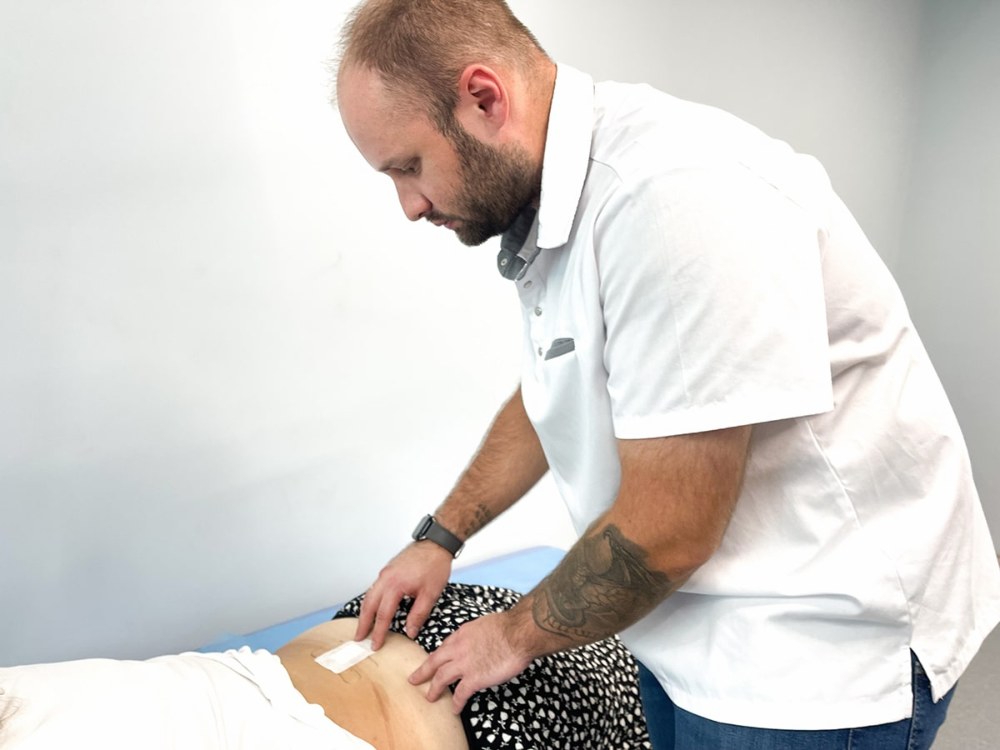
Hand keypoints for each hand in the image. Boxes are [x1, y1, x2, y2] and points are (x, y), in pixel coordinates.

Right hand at [354, 542, 452, 649]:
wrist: (436, 543)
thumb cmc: (435, 565)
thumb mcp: (430, 594)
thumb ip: (418, 615)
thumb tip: (410, 632)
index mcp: (395, 585)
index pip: (383, 615)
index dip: (378, 632)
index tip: (375, 644)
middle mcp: (386, 578)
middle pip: (368, 605)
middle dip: (363, 623)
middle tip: (359, 638)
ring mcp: (385, 573)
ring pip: (369, 595)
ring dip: (365, 612)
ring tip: (363, 626)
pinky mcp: (388, 569)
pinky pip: (374, 587)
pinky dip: (371, 600)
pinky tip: (373, 607)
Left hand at [408, 611, 533, 713]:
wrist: (517, 633)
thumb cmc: (507, 626)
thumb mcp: (484, 623)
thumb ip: (478, 633)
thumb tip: (482, 639)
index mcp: (461, 634)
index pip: (444, 647)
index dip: (437, 657)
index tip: (433, 662)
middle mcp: (458, 649)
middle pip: (434, 662)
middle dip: (422, 672)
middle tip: (413, 679)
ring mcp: (464, 664)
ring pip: (441, 678)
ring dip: (434, 689)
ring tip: (430, 697)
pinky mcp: (474, 679)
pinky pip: (460, 694)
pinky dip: (456, 703)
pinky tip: (455, 709)